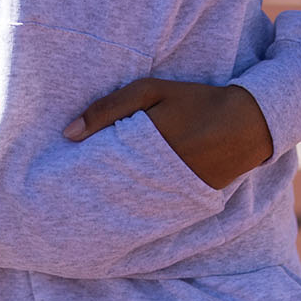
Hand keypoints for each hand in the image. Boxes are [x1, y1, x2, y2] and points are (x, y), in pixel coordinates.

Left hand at [63, 79, 272, 189]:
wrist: (246, 124)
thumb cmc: (194, 100)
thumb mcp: (151, 91)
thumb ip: (109, 109)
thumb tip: (68, 133)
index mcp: (143, 148)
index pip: (99, 168)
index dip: (76, 173)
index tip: (54, 175)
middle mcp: (155, 178)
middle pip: (108, 193)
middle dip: (86, 194)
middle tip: (59, 197)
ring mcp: (170, 195)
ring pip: (125, 205)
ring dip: (106, 203)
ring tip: (81, 205)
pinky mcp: (183, 205)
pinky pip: (148, 209)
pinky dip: (131, 206)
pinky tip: (116, 205)